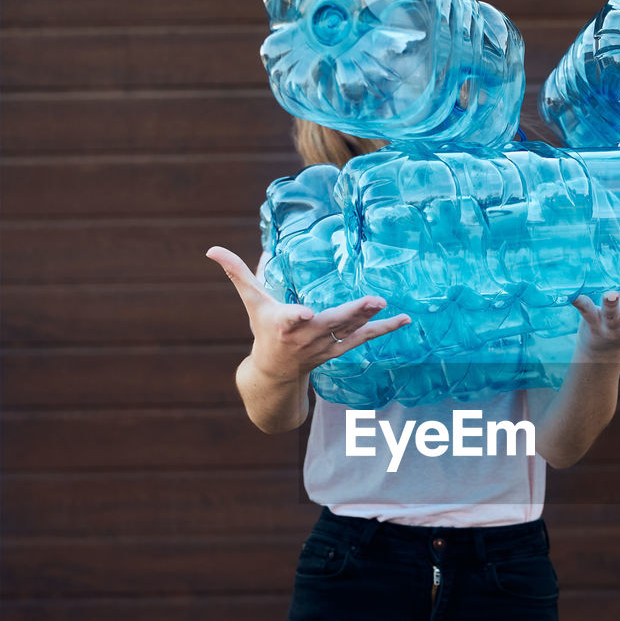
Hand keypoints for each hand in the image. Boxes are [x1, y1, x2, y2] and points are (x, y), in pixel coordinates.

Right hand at [206, 246, 410, 381]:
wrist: (277, 371)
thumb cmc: (264, 329)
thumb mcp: (251, 302)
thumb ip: (236, 273)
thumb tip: (212, 249)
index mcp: (283, 324)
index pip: (289, 320)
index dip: (297, 317)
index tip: (305, 313)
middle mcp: (306, 337)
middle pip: (331, 323)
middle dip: (352, 312)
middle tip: (374, 300)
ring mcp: (325, 345)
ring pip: (350, 331)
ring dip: (371, 319)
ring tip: (387, 304)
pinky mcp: (339, 348)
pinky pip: (363, 338)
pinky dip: (384, 329)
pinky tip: (405, 320)